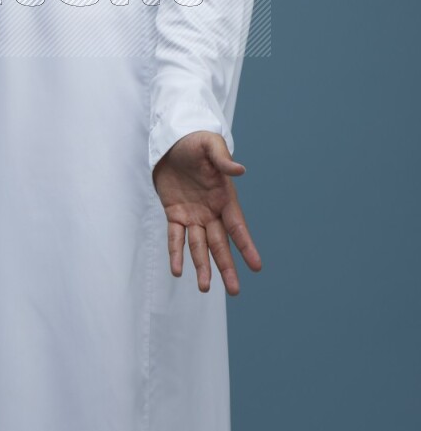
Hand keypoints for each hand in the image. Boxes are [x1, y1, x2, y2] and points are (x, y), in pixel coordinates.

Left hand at [152, 131, 261, 294]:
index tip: (257, 266)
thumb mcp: (210, 145)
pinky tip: (177, 271)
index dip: (246, 246)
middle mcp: (211, 211)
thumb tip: (240, 170)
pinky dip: (176, 253)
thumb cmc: (196, 140)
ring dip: (202, 266)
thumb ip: (223, 159)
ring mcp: (193, 214)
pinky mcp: (175, 213)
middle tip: (235, 291)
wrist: (172, 139)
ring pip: (199, 246)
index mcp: (224, 197)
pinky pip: (175, 237)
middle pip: (220, 243)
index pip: (237, 226)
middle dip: (227, 266)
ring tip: (205, 288)